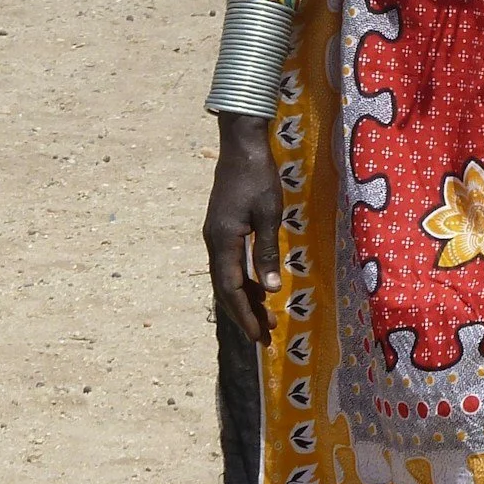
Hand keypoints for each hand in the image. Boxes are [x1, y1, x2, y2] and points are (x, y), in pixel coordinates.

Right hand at [203, 115, 282, 342]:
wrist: (241, 147)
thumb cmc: (258, 178)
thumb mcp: (269, 215)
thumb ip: (267, 252)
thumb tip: (270, 289)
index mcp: (223, 241)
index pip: (231, 289)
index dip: (244, 314)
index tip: (258, 336)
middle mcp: (213, 243)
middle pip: (225, 288)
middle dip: (243, 314)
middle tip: (263, 336)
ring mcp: (215, 236)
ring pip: (227, 277)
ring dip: (244, 298)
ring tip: (265, 317)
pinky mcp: (221, 229)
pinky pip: (229, 264)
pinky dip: (243, 280)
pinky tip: (259, 287)